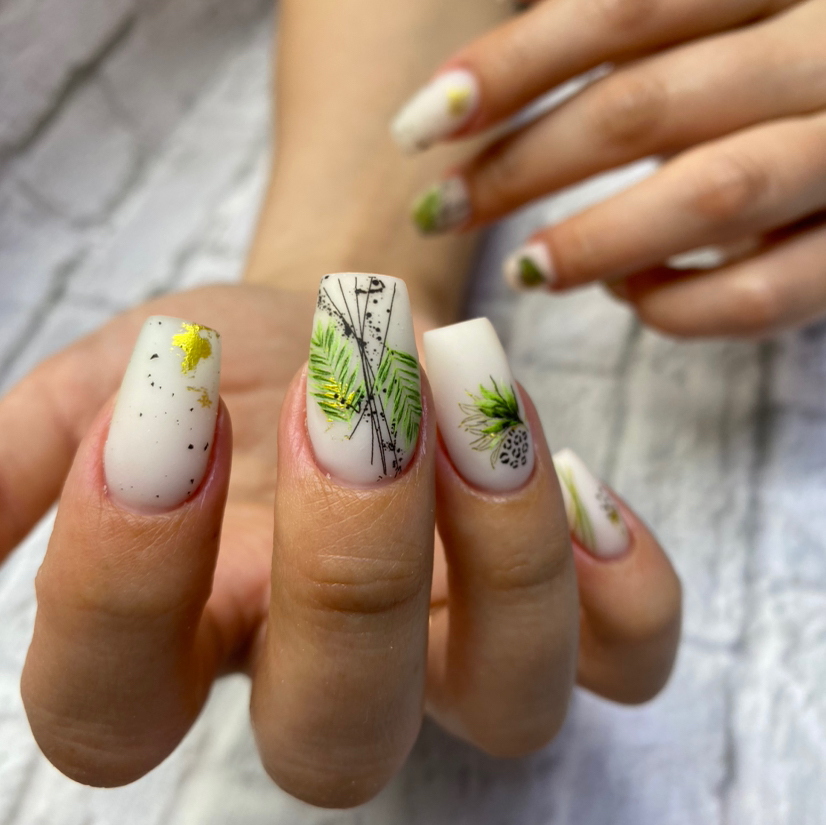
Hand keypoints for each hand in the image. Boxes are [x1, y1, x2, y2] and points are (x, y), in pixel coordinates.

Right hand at [3, 281, 679, 806]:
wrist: (339, 324)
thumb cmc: (220, 362)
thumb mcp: (107, 381)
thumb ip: (28, 455)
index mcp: (185, 642)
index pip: (109, 711)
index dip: (121, 578)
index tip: (163, 406)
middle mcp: (326, 675)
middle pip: (333, 733)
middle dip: (347, 563)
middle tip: (346, 392)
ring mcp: (459, 653)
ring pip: (508, 701)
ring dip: (503, 545)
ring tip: (466, 380)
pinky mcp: (564, 608)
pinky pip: (627, 656)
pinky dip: (625, 594)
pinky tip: (583, 485)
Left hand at [392, 0, 825, 336]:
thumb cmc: (767, 78)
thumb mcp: (714, 25)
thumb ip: (634, 38)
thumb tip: (481, 94)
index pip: (623, 7)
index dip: (509, 68)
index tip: (422, 125)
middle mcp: (825, 51)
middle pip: (645, 108)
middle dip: (522, 168)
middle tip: (440, 212)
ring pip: (712, 195)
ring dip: (592, 243)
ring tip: (522, 268)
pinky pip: (762, 293)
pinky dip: (676, 304)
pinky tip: (629, 293)